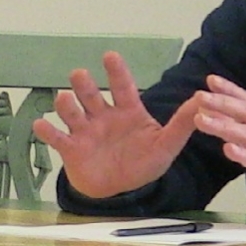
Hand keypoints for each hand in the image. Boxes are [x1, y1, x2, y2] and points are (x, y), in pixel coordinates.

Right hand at [32, 51, 198, 197]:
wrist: (124, 190)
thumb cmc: (146, 161)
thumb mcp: (168, 144)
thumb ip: (183, 122)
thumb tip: (204, 98)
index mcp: (128, 111)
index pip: (122, 87)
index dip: (116, 71)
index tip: (109, 55)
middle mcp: (105, 116)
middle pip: (93, 96)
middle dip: (85, 85)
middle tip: (79, 74)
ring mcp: (87, 132)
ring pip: (73, 113)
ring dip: (66, 105)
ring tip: (63, 98)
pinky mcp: (72, 150)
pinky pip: (58, 139)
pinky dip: (48, 132)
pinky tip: (41, 123)